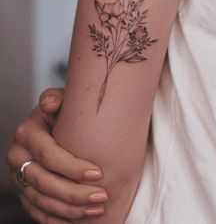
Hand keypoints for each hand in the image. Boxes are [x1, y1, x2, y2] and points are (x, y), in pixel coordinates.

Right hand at [7, 88, 107, 223]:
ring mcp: (19, 176)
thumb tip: (49, 103)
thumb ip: (55, 97)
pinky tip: (78, 221)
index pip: (49, 156)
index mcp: (27, 133)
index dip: (73, 168)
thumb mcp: (60, 100)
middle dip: (75, 193)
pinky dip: (57, 220)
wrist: (52, 125)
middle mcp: (18, 156)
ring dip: (71, 210)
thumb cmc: (62, 113)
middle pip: (44, 182)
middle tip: (102, 196)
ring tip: (97, 209)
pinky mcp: (24, 191)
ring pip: (42, 201)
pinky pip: (37, 212)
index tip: (99, 173)